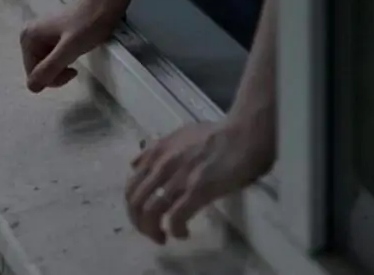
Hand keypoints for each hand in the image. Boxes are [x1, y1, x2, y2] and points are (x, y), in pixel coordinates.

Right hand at [20, 0, 122, 92]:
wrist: (104, 3)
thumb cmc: (88, 24)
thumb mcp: (68, 49)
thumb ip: (50, 68)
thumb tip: (32, 87)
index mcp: (28, 37)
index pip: (33, 73)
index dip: (52, 78)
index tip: (72, 72)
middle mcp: (30, 35)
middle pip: (38, 68)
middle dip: (56, 73)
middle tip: (74, 68)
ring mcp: (41, 34)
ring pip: (47, 63)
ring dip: (61, 67)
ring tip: (76, 56)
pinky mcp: (53, 34)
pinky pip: (53, 55)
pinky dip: (64, 59)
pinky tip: (76, 51)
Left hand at [125, 120, 274, 243]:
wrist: (242, 135)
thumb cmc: (215, 135)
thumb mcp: (178, 135)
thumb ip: (155, 150)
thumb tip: (135, 164)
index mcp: (156, 152)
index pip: (130, 186)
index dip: (133, 207)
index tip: (144, 216)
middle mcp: (161, 165)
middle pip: (135, 202)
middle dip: (139, 223)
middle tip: (151, 232)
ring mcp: (178, 178)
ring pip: (150, 212)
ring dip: (153, 231)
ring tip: (163, 238)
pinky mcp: (197, 190)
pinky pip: (175, 218)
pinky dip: (175, 230)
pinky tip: (183, 233)